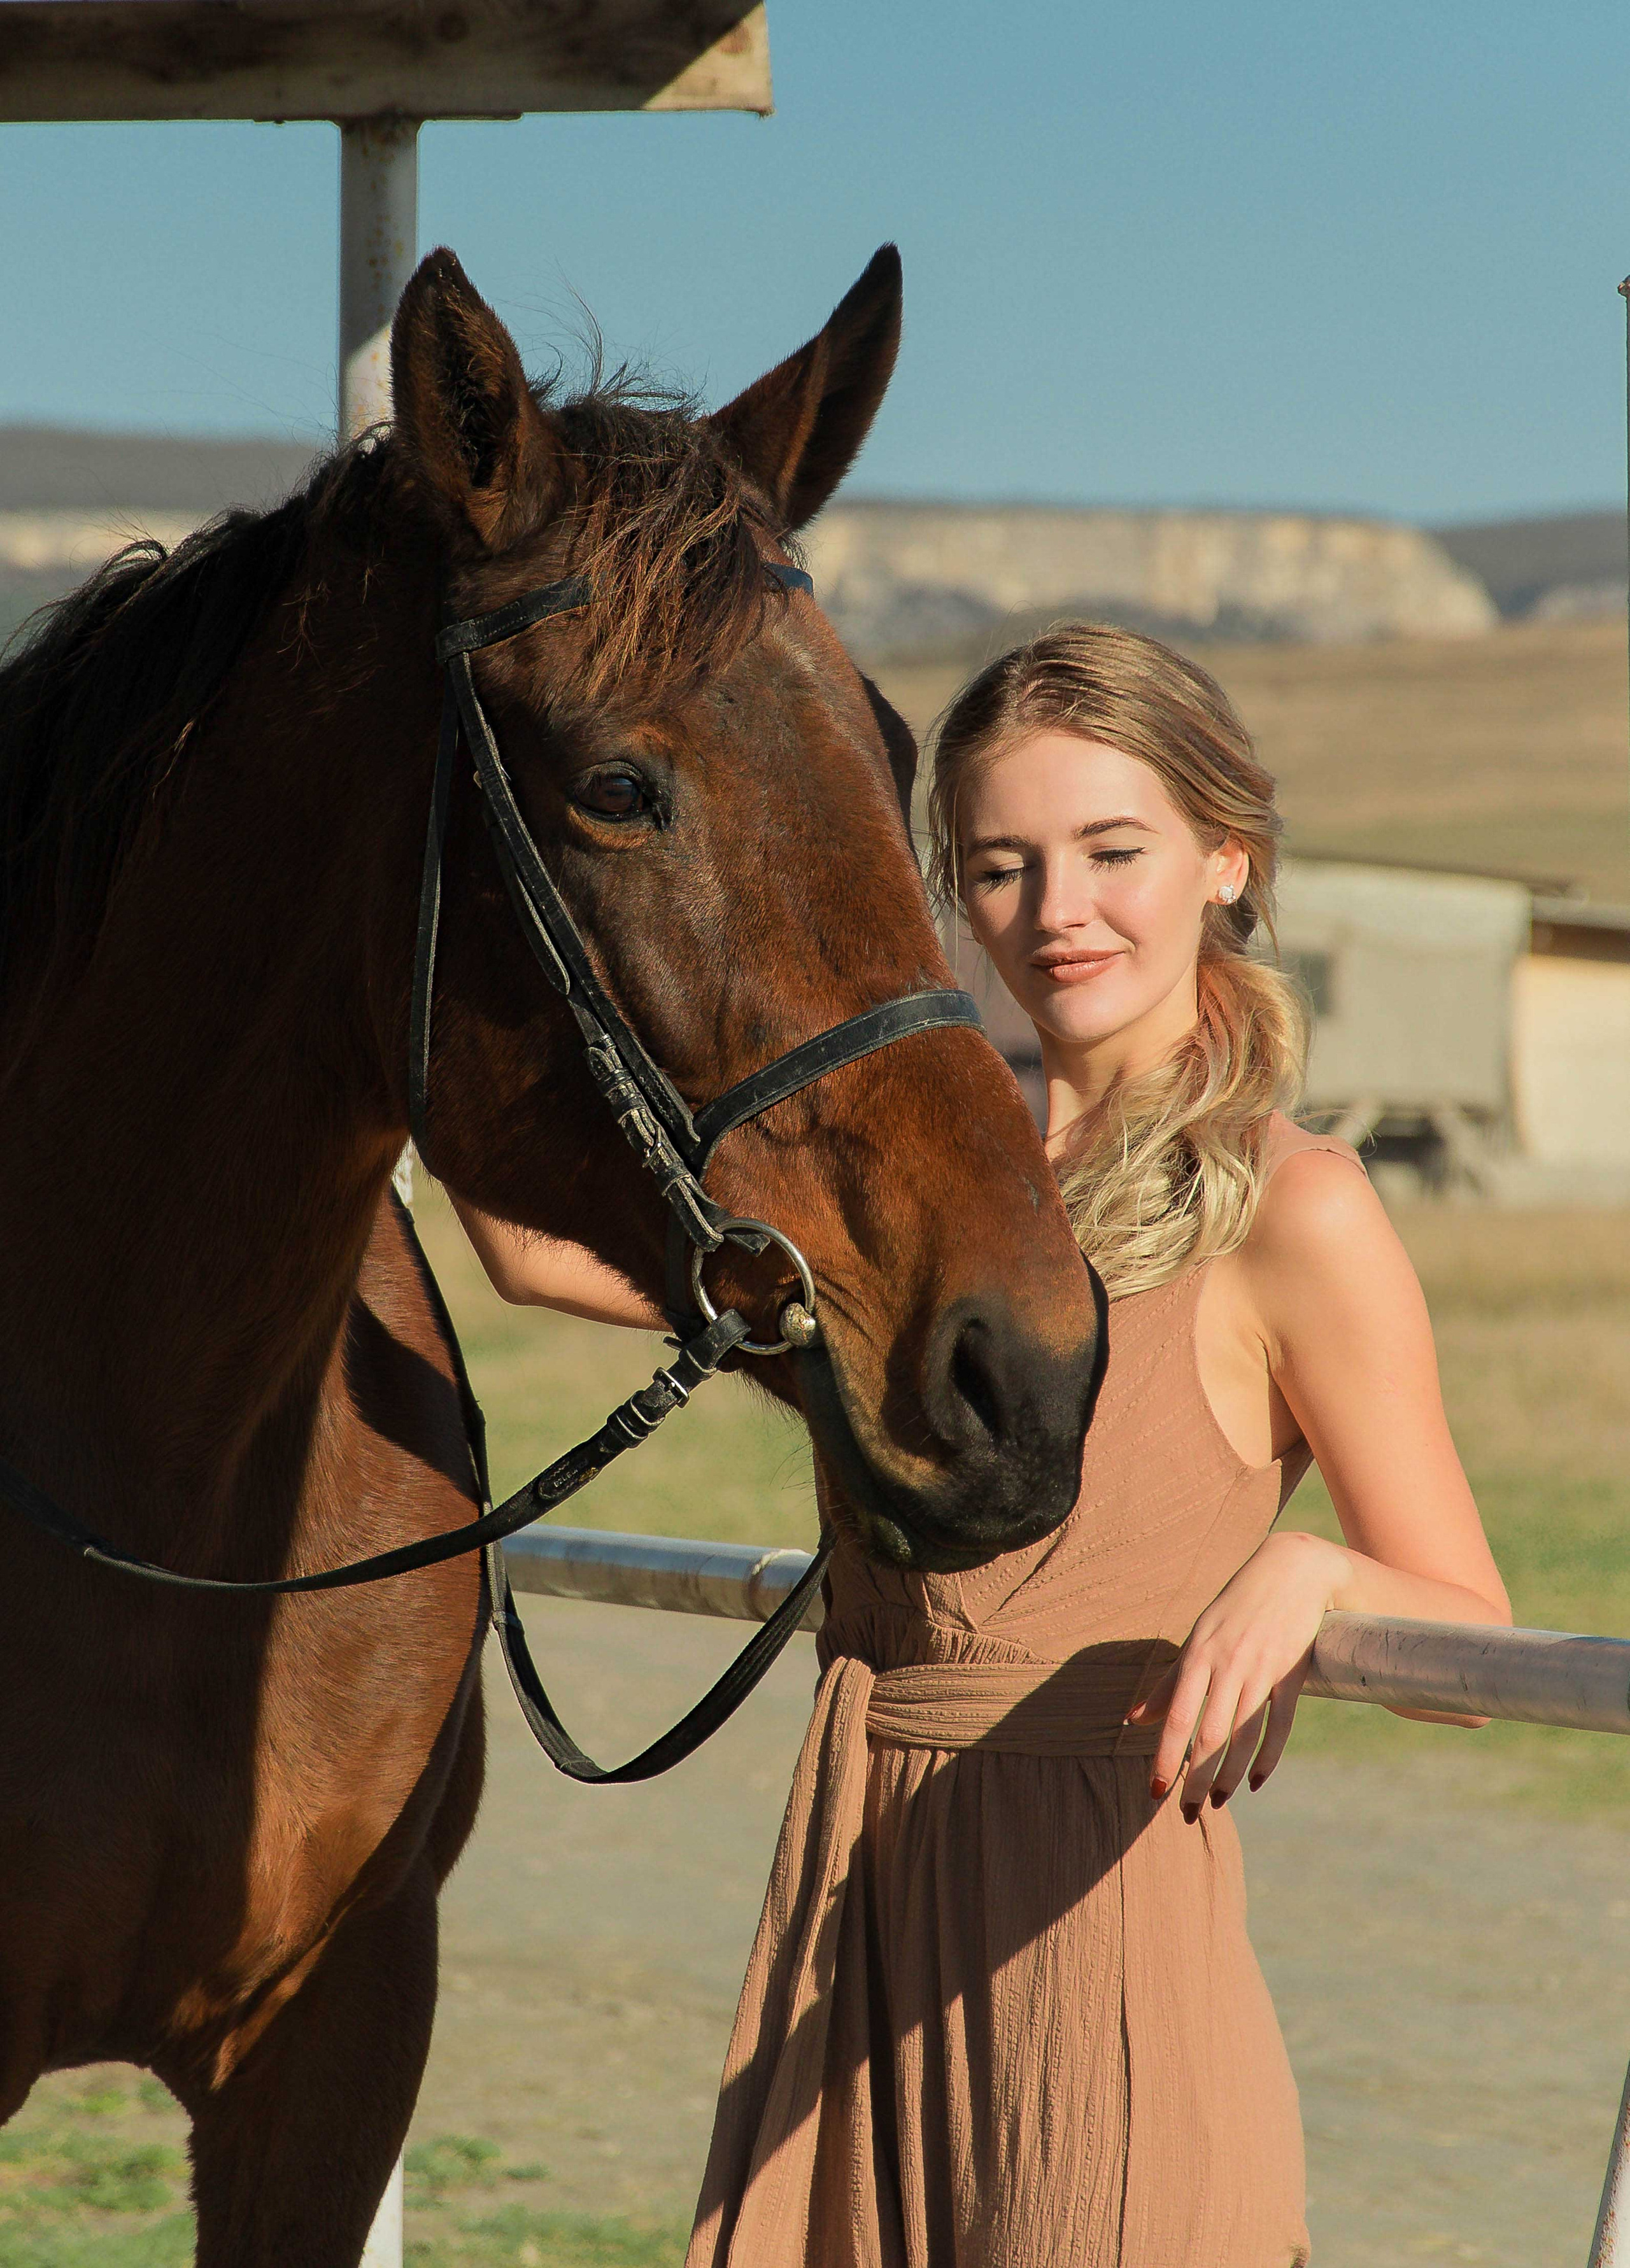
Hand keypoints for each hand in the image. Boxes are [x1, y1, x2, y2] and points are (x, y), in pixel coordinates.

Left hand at [1125, 1530, 1347, 1820]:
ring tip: (1216, 1803)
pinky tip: (1254, 1781)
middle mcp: (1228, 1665)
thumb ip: (1168, 1682)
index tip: (1154, 1793)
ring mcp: (1262, 1671)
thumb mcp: (1198, 1638)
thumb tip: (1134, 1720)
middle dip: (1195, 1778)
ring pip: (1242, 1736)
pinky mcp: (1292, 1676)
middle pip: (1209, 1735)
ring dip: (1228, 1775)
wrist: (1292, 1571)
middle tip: (1186, 1812)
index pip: (1177, 1717)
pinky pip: (1279, 1725)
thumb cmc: (1235, 1608)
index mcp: (1198, 1654)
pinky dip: (1267, 1757)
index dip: (1165, 1758)